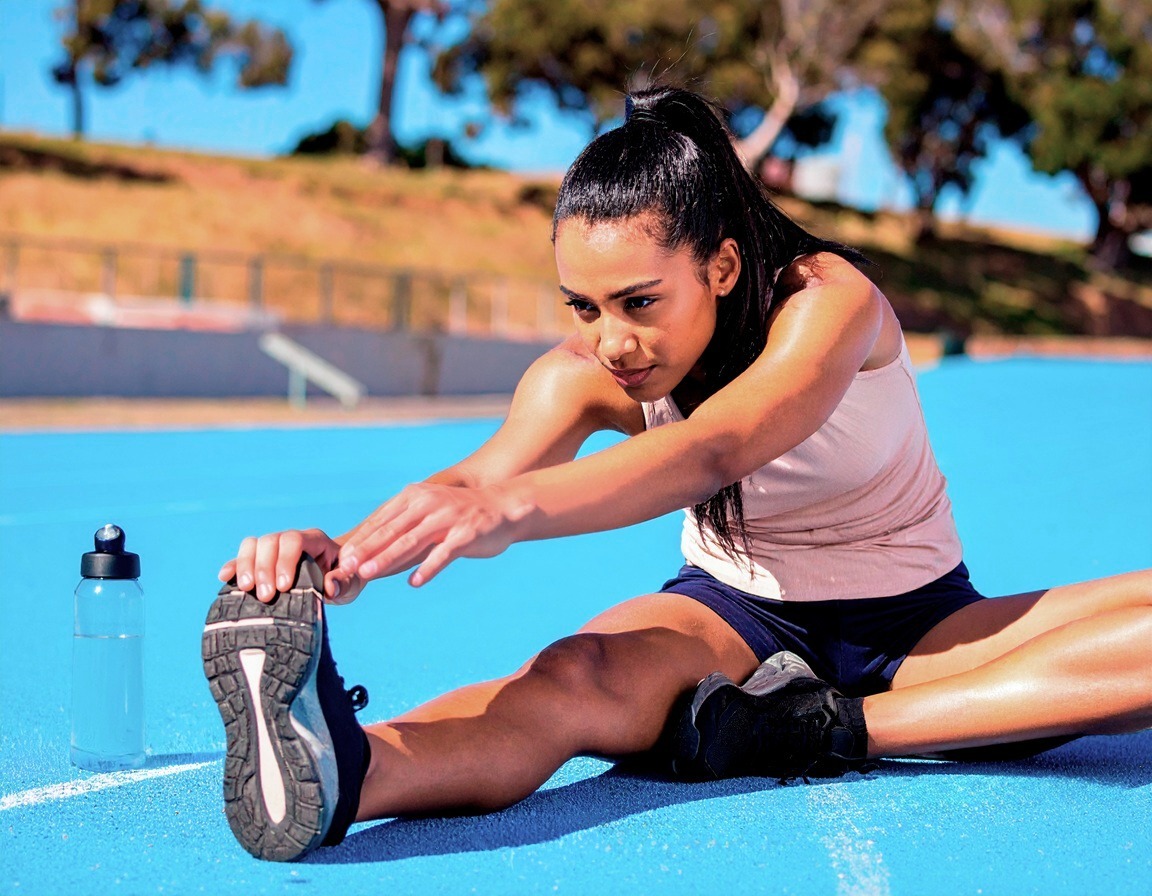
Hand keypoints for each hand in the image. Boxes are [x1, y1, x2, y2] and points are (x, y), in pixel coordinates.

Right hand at [218, 528, 364, 603]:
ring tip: (247, 589)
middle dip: (264, 568)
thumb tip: (330, 588)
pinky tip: (225, 577)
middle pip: (270, 541)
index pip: (294, 540)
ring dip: (247, 566)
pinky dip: (234, 565)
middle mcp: (292, 539)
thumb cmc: (345, 578)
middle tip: (267, 596)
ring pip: (254, 544)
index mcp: (315, 540)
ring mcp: (275, 548)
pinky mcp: (262, 560)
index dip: (286, 561)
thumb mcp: (351, 582)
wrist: (339, 576)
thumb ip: (343, 582)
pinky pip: (243, 556)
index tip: (284, 587)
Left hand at [336, 482, 536, 586]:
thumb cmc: (459, 515)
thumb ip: (403, 527)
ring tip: (368, 574)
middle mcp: (429, 504)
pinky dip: (428, 568)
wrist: (503, 508)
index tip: (342, 560)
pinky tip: (414, 582)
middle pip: (391, 531)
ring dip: (387, 558)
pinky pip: (444, 554)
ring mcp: (448, 518)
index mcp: (415, 497)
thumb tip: (370, 551)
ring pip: (411, 541)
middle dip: (367, 551)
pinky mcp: (466, 534)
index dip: (361, 540)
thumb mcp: (428, 512)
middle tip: (347, 568)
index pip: (382, 520)